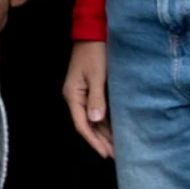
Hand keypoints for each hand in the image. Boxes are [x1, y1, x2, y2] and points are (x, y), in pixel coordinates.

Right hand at [62, 43, 111, 159]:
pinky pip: (97, 110)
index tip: (105, 154)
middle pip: (87, 125)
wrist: (93, 33)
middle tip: (114, 155)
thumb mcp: (97, 75)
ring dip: (103, 133)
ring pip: (92, 119)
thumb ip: (97, 98)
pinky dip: (105, 122)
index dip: (94, 141)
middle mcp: (76, 97)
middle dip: (100, 141)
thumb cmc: (95, 53)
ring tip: (116, 147)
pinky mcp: (91, 89)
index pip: (82, 124)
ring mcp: (83, 94)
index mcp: (73, 95)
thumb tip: (95, 120)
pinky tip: (115, 129)